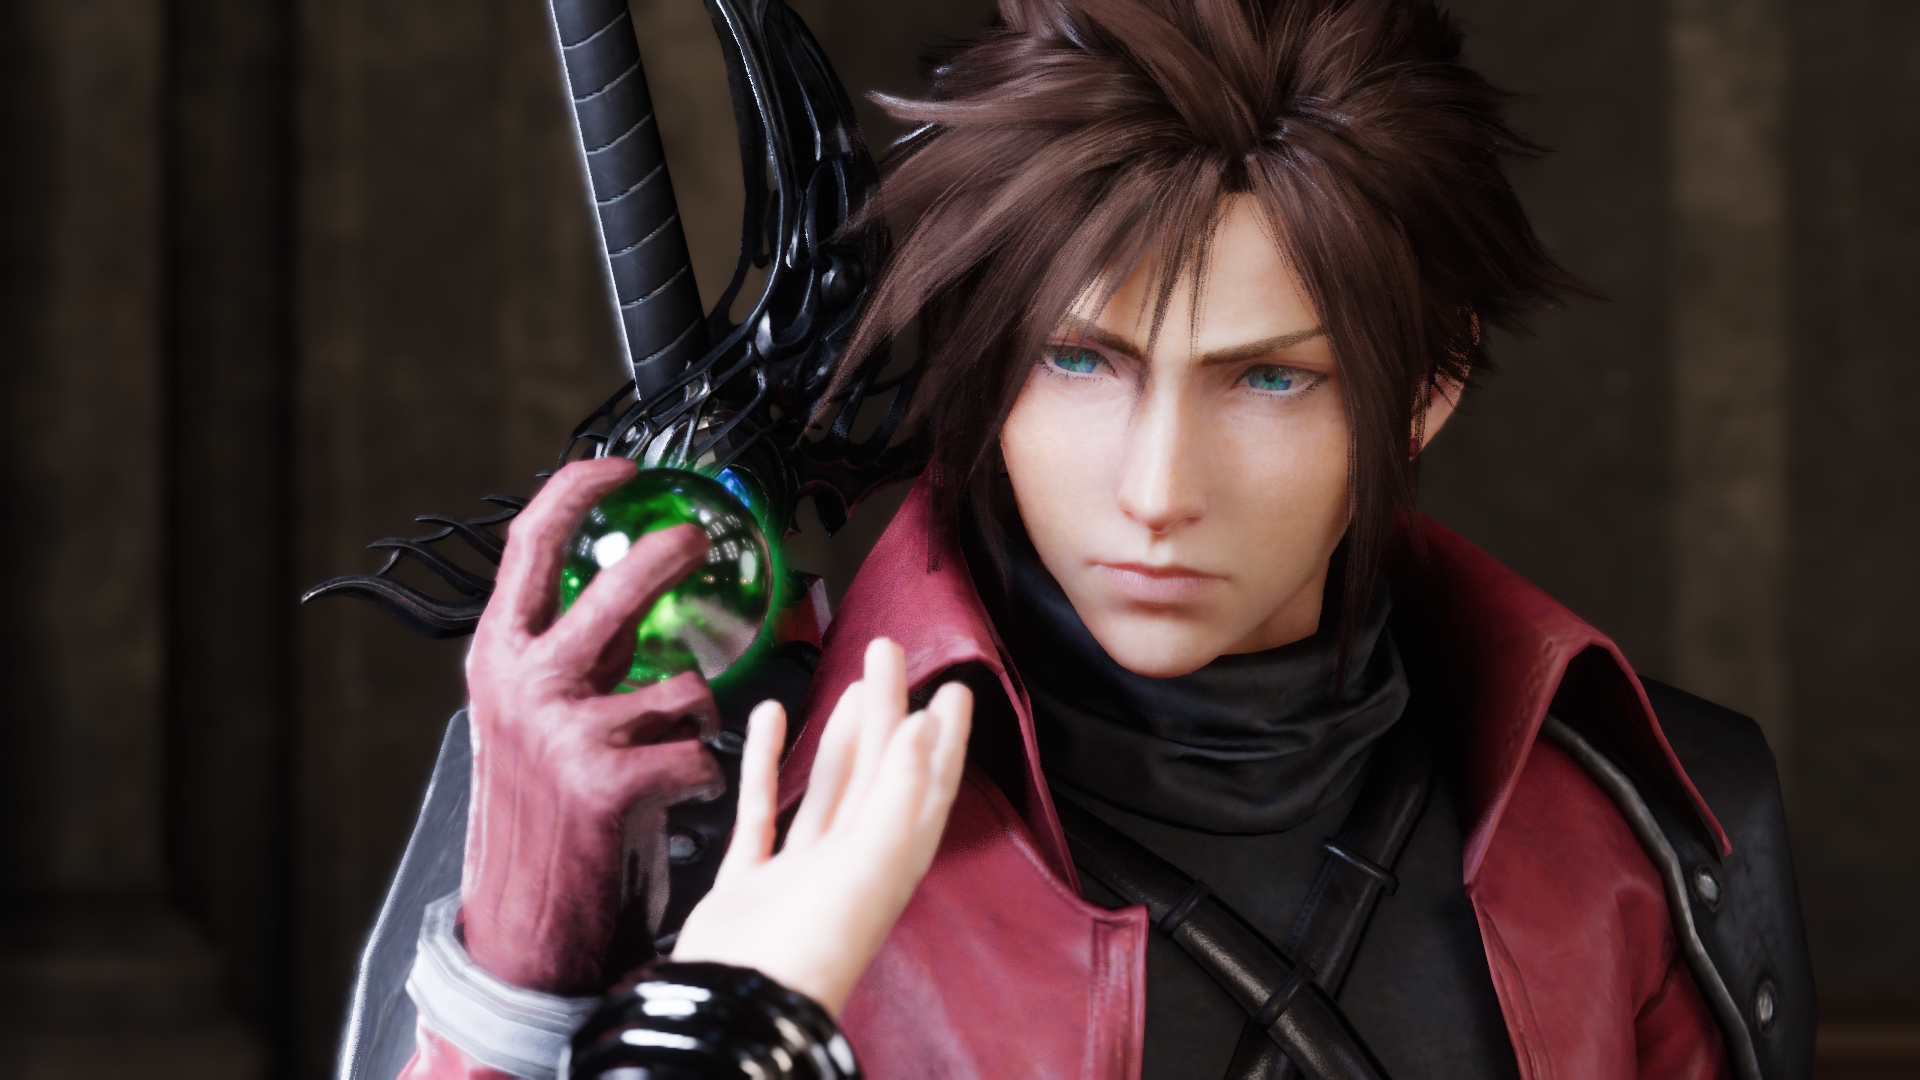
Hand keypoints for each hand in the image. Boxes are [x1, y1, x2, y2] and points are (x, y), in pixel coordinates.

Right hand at [462, 457, 725, 993]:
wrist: (525, 920)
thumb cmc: (542, 812)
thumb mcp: (534, 713)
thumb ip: (579, 650)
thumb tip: (635, 582)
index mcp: (500, 653)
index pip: (532, 542)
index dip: (579, 489)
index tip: (623, 468)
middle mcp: (522, 681)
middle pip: (620, 585)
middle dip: (675, 556)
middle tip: (701, 546)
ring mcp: (562, 730)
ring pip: (683, 683)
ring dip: (698, 715)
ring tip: (672, 750)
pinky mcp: (605, 781)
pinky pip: (696, 749)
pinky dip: (702, 774)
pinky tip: (680, 794)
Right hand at [674, 638, 972, 1016]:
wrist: (740, 1005)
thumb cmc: (816, 946)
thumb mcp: (873, 862)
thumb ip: (899, 790)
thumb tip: (923, 723)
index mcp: (894, 861)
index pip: (930, 783)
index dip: (945, 736)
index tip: (954, 687)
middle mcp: (855, 863)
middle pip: (879, 771)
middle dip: (888, 711)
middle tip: (888, 653)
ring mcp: (803, 872)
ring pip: (830, 788)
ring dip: (839, 736)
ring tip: (849, 683)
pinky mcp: (753, 878)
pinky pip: (764, 809)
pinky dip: (767, 764)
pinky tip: (768, 721)